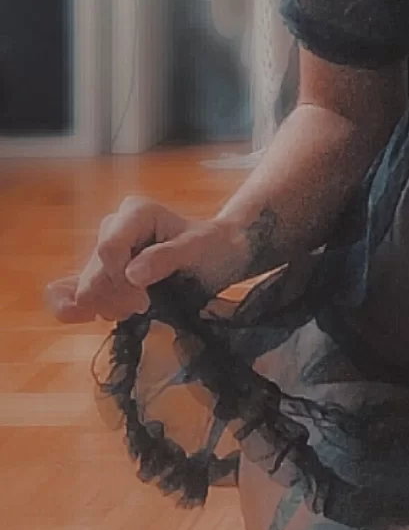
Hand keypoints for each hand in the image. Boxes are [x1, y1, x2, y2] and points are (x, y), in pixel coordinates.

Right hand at [46, 199, 247, 325]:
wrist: (218, 255)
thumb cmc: (213, 246)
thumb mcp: (200, 249)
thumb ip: (167, 257)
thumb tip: (132, 274)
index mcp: (135, 213)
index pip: (108, 248)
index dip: (120, 279)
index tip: (145, 301)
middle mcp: (114, 228)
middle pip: (94, 272)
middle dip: (117, 297)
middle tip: (145, 307)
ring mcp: (104, 253)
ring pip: (85, 288)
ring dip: (109, 306)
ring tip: (139, 308)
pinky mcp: (101, 275)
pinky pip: (69, 290)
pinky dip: (72, 307)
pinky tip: (82, 316)